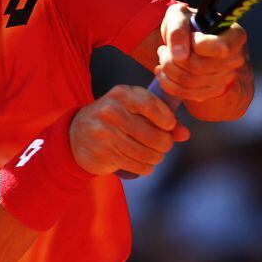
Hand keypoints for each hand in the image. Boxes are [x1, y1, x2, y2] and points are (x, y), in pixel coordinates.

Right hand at [69, 85, 190, 175]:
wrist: (76, 134)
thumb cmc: (114, 119)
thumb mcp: (134, 110)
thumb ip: (161, 118)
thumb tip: (185, 134)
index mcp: (121, 94)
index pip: (152, 105)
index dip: (167, 120)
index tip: (169, 126)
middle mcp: (111, 111)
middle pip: (154, 136)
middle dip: (164, 144)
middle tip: (162, 145)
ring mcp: (105, 133)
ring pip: (148, 154)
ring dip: (155, 158)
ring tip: (152, 154)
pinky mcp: (103, 154)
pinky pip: (138, 166)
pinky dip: (145, 167)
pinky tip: (140, 162)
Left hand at [155, 2, 253, 120]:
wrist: (189, 40)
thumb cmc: (187, 24)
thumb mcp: (180, 15)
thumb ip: (178, 29)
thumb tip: (179, 55)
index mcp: (235, 36)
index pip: (220, 49)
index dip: (198, 45)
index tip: (190, 36)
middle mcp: (235, 59)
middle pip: (199, 68)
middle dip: (172, 59)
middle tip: (163, 49)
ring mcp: (225, 78)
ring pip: (190, 83)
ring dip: (168, 70)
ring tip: (163, 57)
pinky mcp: (212, 91)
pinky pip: (187, 94)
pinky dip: (168, 83)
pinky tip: (163, 71)